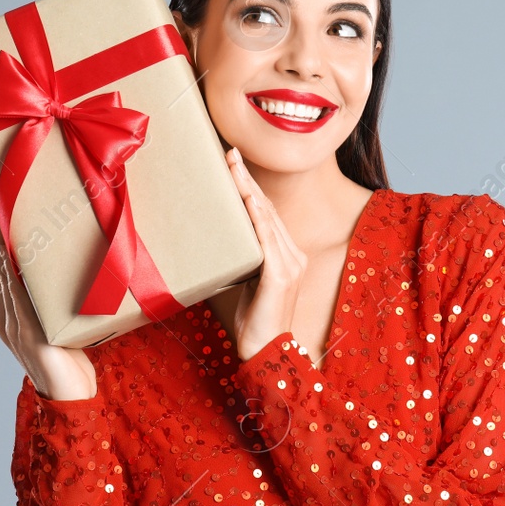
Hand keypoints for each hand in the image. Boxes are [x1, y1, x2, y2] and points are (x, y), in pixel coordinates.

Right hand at [0, 200, 97, 401]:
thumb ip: (64, 304)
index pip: (5, 270)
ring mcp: (17, 328)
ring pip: (6, 276)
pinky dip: (15, 272)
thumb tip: (82, 273)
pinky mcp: (31, 337)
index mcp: (15, 318)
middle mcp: (10, 320)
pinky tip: (14, 252)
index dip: (0, 240)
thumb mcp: (69, 326)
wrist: (75, 404)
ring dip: (2, 243)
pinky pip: (20, 297)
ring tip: (1, 213)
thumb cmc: (77, 366)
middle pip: (0, 267)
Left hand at [223, 146, 308, 360]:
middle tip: (229, 152)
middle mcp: (293, 254)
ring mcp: (290, 264)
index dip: (251, 187)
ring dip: (249, 190)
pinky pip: (268, 240)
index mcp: (286, 255)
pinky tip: (247, 201)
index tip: (234, 163)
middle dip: (247, 179)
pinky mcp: (281, 276)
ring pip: (267, 219)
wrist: (265, 353)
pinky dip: (257, 218)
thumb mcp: (244, 283)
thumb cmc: (251, 321)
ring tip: (233, 167)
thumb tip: (211, 241)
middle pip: (267, 209)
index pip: (267, 214)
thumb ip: (239, 260)